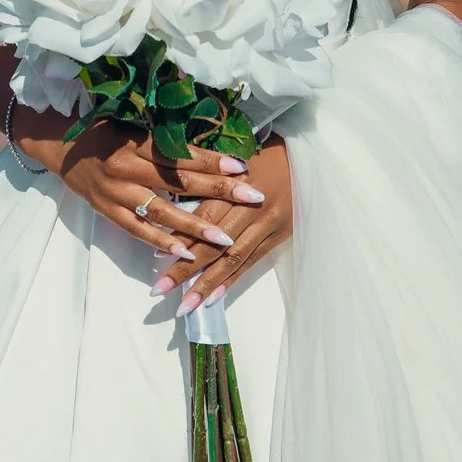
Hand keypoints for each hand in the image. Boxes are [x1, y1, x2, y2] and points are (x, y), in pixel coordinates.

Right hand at [12, 108, 267, 263]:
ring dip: (196, 227)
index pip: (181, 154)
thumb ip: (163, 136)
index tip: (242, 166)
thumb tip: (207, 144)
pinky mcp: (107, 211)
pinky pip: (138, 230)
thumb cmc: (103, 130)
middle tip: (253, 197)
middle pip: (180, 182)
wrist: (60, 147)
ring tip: (226, 239)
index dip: (212, 160)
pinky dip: (162, 243)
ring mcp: (117, 193)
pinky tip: (186, 253)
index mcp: (137, 142)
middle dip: (219, 190)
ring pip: (163, 212)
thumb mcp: (132, 124)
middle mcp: (128, 168)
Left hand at [154, 134, 290, 312]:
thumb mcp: (232, 161)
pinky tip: (213, 299)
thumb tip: (174, 211)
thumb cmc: (261, 155)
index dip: (182, 235)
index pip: (205, 214)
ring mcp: (269, 223)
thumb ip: (207, 183)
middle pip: (215, 243)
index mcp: (237, 181)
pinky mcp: (280, 236)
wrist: (305, 160)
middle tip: (159, 290)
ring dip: (207, 284)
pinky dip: (231, 281)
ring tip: (184, 306)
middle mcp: (253, 205)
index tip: (156, 254)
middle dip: (186, 269)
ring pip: (233, 258)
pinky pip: (252, 262)